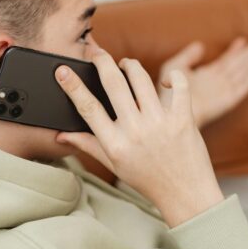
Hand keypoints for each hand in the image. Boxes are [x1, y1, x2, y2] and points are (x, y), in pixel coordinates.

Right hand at [54, 46, 223, 227]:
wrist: (186, 194)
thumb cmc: (148, 179)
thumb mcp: (114, 165)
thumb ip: (88, 146)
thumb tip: (62, 135)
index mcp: (115, 144)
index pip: (88, 108)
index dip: (72, 86)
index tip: (63, 70)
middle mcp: (136, 132)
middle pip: (113, 84)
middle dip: (102, 62)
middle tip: (98, 54)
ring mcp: (161, 124)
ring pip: (141, 78)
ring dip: (131, 65)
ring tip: (126, 65)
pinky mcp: (184, 119)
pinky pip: (179, 86)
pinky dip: (173, 77)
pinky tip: (166, 81)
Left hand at [157, 35, 247, 128]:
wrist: (171, 110)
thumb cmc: (167, 92)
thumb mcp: (174, 67)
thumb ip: (187, 56)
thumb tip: (200, 45)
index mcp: (205, 77)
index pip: (224, 62)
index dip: (233, 51)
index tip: (242, 40)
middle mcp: (217, 83)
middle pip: (238, 66)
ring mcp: (223, 91)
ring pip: (242, 72)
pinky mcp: (227, 100)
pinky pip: (242, 86)